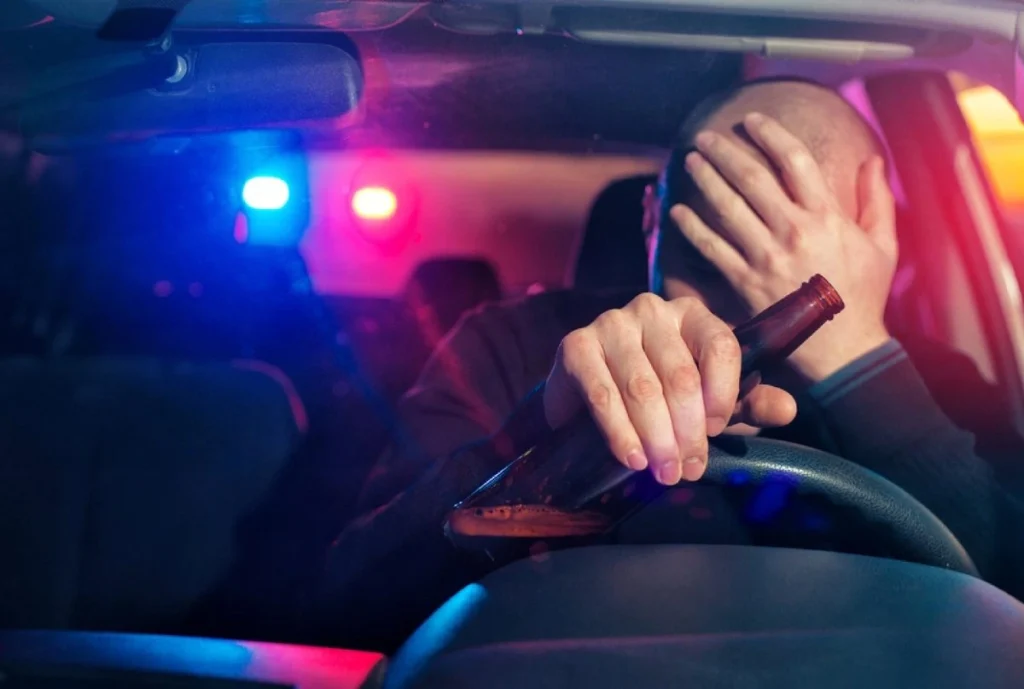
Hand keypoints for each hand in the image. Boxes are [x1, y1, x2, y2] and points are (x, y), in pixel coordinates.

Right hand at [543, 293, 796, 485]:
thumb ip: (749, 404)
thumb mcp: (709, 403)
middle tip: (687, 470)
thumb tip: (788, 410)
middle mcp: (652, 310)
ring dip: (656, 438)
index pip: (720, 345)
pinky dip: (619, 432)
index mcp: (692, 316)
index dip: (723, 394)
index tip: (716, 431)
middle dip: (687, 431)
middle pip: (680, 375)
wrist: (588, 402)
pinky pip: (602, 394)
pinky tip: (631, 458)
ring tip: (663, 473)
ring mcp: (611, 324)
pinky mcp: (576, 346)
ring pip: (642, 388)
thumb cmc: (658, 399)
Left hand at [670, 112, 897, 381]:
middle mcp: (794, 232)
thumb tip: (873, 159)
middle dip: (726, 152)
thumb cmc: (863, 295)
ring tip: (690, 161)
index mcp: (827, 218)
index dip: (770, 134)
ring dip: (705, 181)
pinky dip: (693, 228)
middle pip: (752, 179)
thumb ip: (876, 200)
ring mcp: (767, 258)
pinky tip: (677, 212)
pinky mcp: (745, 283)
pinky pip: (712, 249)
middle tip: (705, 136)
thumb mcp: (883, 246)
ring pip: (728, 209)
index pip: (795, 161)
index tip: (751, 120)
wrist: (842, 350)